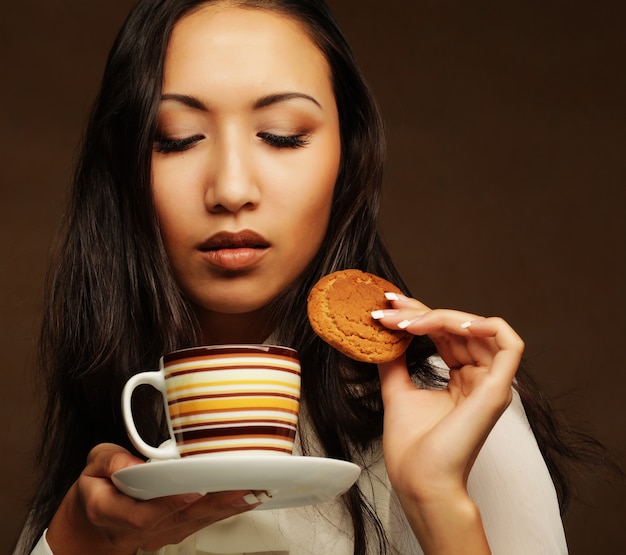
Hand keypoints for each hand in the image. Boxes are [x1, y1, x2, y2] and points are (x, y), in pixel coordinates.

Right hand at [47, 444, 262, 553]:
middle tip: (243, 488)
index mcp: (112, 512)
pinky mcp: (174, 532)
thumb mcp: (92, 466)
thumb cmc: (95, 489)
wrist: (92, 526)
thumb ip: (111, 461)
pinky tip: (247, 498)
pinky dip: (225, 510)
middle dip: (215, 504)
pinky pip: (202, 523)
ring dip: (227, 509)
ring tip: (254, 491)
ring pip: (196, 523)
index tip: (194, 490)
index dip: (170, 503)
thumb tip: (133, 462)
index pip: (143, 514)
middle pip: (180, 520)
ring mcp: (158, 535)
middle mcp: (138, 530)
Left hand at [372, 294, 523, 551]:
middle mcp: (478, 379)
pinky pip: (510, 346)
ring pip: (477, 329)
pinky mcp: (497, 390)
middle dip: (422, 312)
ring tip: (407, 323)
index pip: (445, 334)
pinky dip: (487, 326)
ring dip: (441, 318)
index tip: (389, 304)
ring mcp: (490, 384)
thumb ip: (396, 360)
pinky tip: (455, 323)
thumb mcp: (398, 391)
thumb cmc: (411, 448)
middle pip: (458, 328)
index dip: (421, 314)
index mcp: (460, 381)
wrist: (419, 479)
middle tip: (390, 309)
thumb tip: (384, 333)